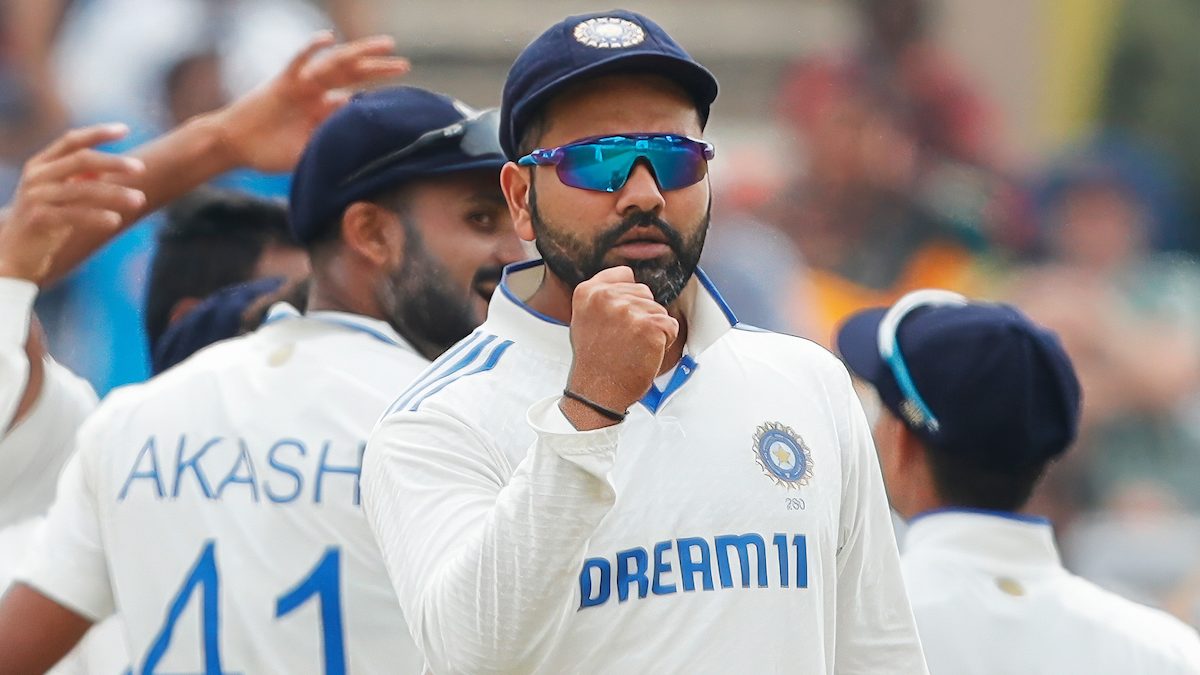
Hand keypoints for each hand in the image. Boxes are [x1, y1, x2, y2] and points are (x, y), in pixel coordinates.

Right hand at [0, 124, 145, 284]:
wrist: (13, 251)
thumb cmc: (44, 219)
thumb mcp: (60, 194)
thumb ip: (81, 178)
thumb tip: (110, 166)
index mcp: (41, 164)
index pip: (71, 141)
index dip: (97, 133)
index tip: (125, 129)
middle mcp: (36, 175)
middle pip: (81, 160)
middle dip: (113, 162)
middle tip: (141, 168)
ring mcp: (35, 196)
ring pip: (83, 189)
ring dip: (115, 194)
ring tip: (140, 201)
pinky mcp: (38, 219)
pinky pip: (74, 214)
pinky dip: (97, 217)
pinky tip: (116, 221)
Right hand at [212, 32, 409, 172]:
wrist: (235, 146)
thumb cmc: (271, 153)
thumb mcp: (311, 155)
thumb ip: (333, 150)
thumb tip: (364, 157)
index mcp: (327, 112)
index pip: (359, 99)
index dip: (380, 97)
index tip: (407, 99)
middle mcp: (318, 94)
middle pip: (354, 75)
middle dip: (379, 68)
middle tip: (405, 64)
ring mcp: (302, 85)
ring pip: (335, 64)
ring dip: (360, 53)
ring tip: (386, 45)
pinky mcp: (282, 82)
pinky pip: (298, 61)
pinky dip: (311, 48)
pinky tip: (327, 38)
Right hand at [562, 266, 679, 428]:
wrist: (597, 392)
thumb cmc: (595, 361)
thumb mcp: (585, 318)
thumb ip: (604, 296)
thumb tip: (629, 282)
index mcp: (588, 292)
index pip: (624, 275)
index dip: (628, 297)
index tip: (619, 318)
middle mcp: (606, 297)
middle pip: (644, 292)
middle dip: (641, 314)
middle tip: (622, 338)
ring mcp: (629, 310)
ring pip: (658, 309)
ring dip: (652, 329)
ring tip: (631, 347)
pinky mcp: (650, 325)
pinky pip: (670, 325)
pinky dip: (664, 341)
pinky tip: (643, 353)